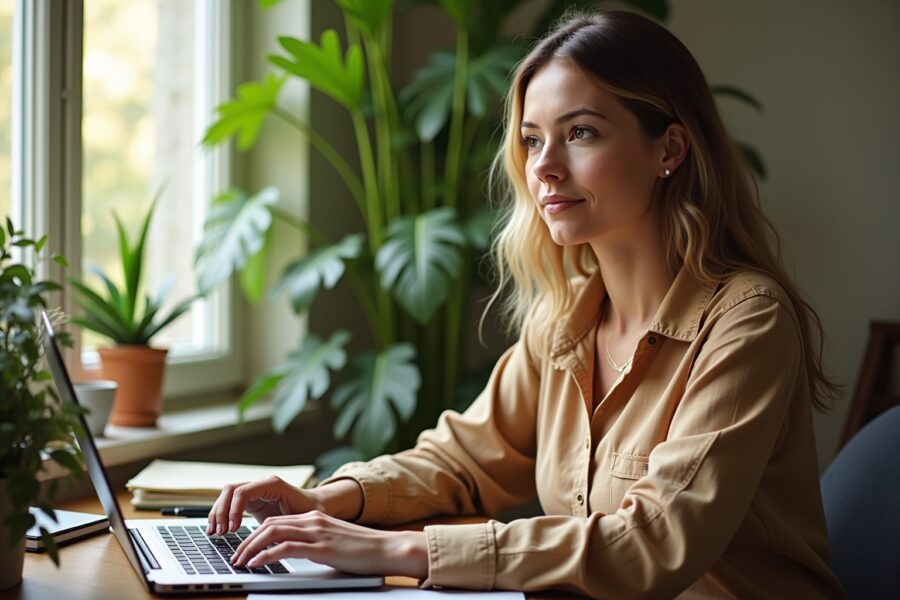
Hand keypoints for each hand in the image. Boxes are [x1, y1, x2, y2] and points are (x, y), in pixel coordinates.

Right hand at [207, 475, 317, 535]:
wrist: (316, 507)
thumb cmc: (309, 511)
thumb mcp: (297, 517)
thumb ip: (281, 524)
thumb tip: (265, 538)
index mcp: (272, 484)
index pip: (243, 492)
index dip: (234, 510)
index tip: (233, 529)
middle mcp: (261, 484)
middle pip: (230, 490)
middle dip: (221, 511)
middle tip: (219, 532)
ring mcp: (255, 491)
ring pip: (227, 495)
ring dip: (218, 513)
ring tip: (215, 532)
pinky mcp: (252, 500)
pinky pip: (231, 503)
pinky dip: (222, 515)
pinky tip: (218, 530)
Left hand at [230, 511, 427, 578]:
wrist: (387, 548)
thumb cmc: (364, 550)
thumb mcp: (334, 542)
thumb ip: (314, 543)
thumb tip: (295, 554)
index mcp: (315, 518)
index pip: (276, 521)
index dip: (256, 534)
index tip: (244, 548)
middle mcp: (313, 521)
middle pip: (269, 524)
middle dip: (248, 540)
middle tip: (235, 556)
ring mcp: (317, 533)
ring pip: (273, 533)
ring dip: (251, 547)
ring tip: (240, 560)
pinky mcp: (321, 547)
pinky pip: (285, 548)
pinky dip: (267, 555)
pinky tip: (257, 563)